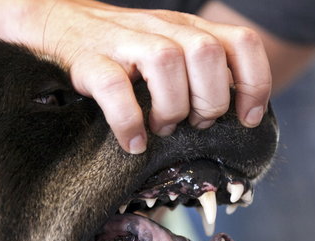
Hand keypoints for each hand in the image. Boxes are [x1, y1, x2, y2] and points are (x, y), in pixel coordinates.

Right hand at [0, 0, 271, 153]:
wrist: (60, 24)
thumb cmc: (125, 53)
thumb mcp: (169, 53)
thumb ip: (200, 75)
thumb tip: (234, 118)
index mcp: (188, 29)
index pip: (240, 42)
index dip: (254, 82)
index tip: (247, 118)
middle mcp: (162, 29)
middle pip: (206, 55)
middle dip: (209, 101)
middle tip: (194, 123)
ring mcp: (124, 41)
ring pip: (166, 63)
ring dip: (171, 109)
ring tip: (162, 129)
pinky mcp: (89, 60)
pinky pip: (115, 89)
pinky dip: (129, 122)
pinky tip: (133, 142)